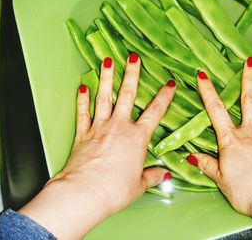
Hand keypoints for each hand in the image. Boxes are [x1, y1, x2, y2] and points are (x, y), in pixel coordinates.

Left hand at [20, 53, 174, 238]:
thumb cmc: (115, 190)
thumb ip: (153, 176)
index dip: (164, 96)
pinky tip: (83, 87)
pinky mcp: (83, 134)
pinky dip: (82, 100)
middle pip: (127, 96)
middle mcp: (119, 127)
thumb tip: (165, 175)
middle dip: (132, 74)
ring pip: (104, 97)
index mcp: (137, 138)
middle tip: (133, 57)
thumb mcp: (139, 185)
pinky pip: (82, 112)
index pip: (155, 112)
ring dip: (107, 78)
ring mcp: (99, 128)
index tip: (169, 83)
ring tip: (108, 61)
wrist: (85, 193)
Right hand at [192, 57, 251, 238]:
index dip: (208, 91)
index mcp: (231, 140)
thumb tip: (190, 156)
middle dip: (248, 79)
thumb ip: (207, 165)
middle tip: (251, 61)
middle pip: (249, 101)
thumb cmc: (246, 191)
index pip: (216, 110)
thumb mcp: (221, 179)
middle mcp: (251, 133)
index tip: (203, 75)